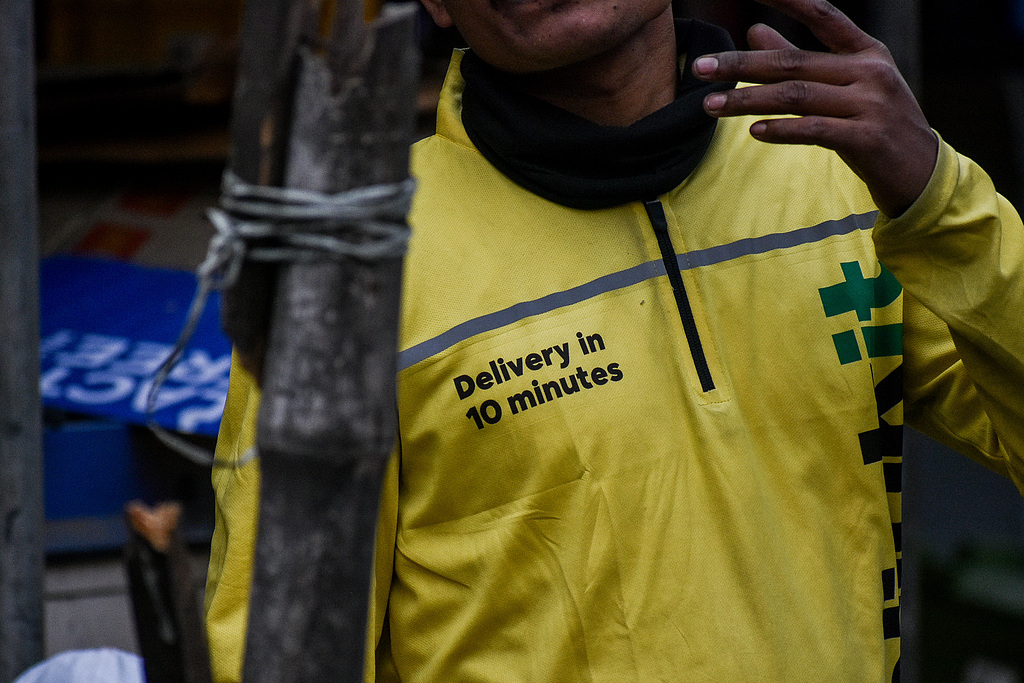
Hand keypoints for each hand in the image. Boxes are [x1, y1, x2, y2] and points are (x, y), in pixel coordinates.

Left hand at [692, 0, 937, 217]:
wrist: (921, 172)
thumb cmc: (874, 124)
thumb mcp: (846, 87)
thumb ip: (802, 60)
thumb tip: (755, 28)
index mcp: (866, 51)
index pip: (822, 14)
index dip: (787, 0)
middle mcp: (870, 71)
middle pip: (794, 62)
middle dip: (741, 65)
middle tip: (700, 69)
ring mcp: (871, 104)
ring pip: (797, 96)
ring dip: (748, 100)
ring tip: (711, 105)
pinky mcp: (867, 138)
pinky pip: (814, 130)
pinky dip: (781, 130)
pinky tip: (753, 132)